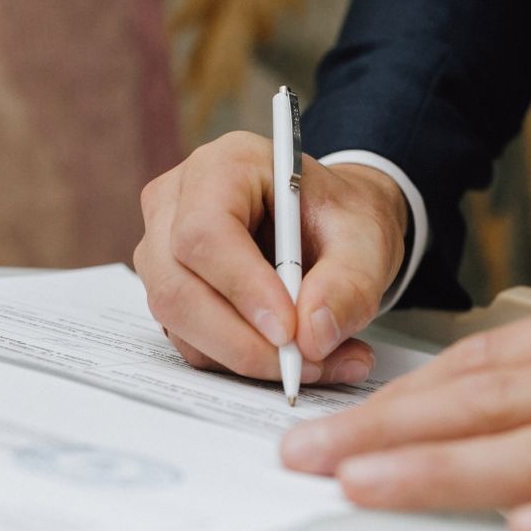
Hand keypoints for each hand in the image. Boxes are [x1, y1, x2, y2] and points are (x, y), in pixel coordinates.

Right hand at [134, 132, 407, 385]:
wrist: (329, 226)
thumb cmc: (339, 218)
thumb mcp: (366, 240)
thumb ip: (349, 284)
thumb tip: (313, 335)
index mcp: (222, 166)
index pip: (205, 231)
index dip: (242, 287)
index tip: (289, 331)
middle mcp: (175, 205)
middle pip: (178, 288)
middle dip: (243, 341)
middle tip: (305, 363)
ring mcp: (163, 252)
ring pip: (180, 323)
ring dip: (248, 358)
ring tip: (323, 360)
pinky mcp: (171, 294)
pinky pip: (192, 343)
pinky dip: (242, 363)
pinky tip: (296, 357)